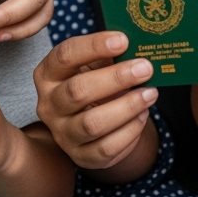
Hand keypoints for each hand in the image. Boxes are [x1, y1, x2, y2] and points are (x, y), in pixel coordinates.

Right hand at [32, 31, 155, 170]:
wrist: (87, 122)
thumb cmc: (92, 85)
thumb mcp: (92, 66)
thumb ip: (106, 55)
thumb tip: (137, 46)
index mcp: (48, 75)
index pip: (65, 55)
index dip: (93, 46)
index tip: (123, 40)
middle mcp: (48, 105)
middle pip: (78, 90)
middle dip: (116, 78)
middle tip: (145, 69)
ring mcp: (62, 133)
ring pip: (92, 123)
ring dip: (127, 107)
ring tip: (150, 93)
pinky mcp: (80, 156)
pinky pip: (106, 148)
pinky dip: (129, 131)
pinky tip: (143, 116)